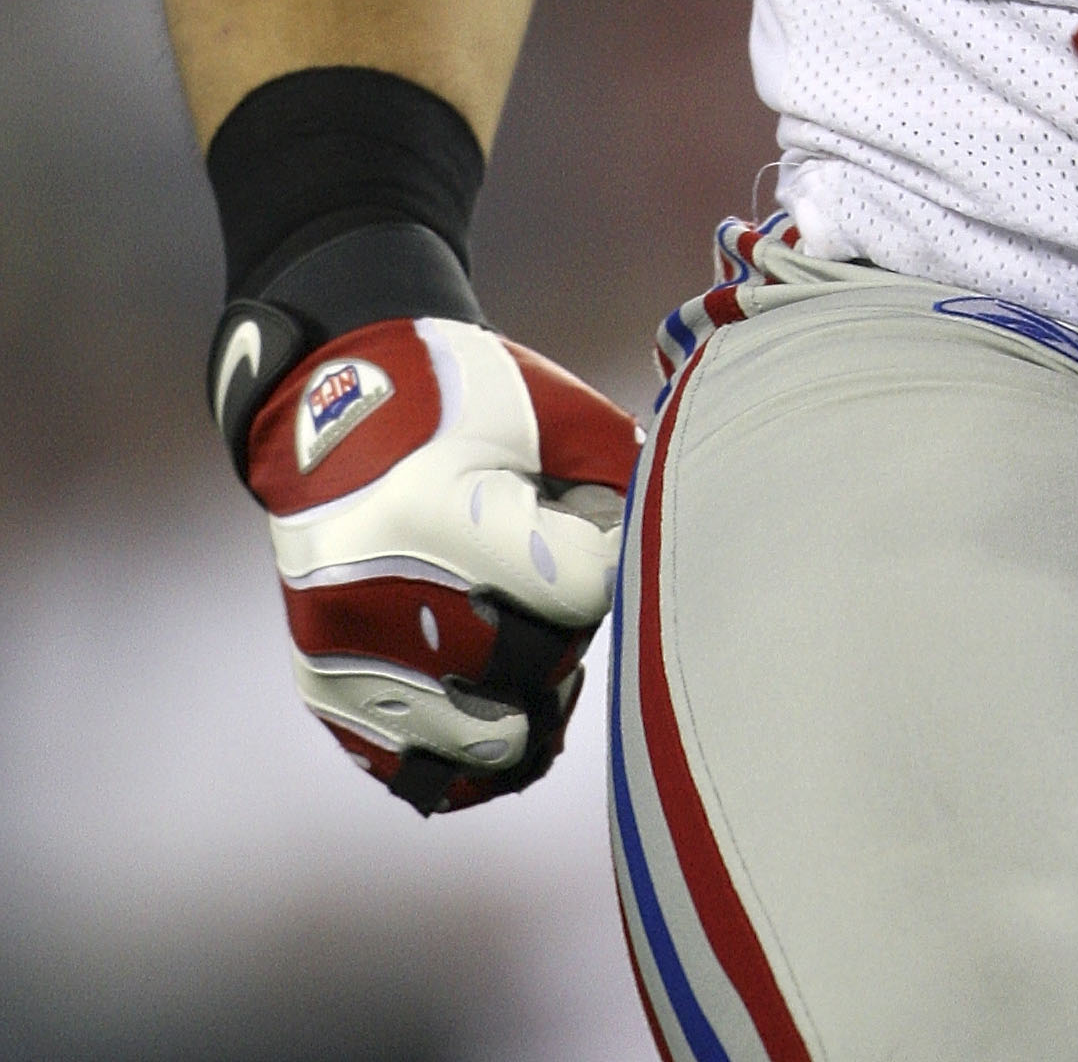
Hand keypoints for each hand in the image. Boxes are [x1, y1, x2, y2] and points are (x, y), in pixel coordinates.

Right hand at [237, 314, 639, 811]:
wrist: (327, 407)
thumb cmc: (458, 405)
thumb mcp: (547, 408)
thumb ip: (614, 482)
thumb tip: (654, 562)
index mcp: (438, 514)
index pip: (580, 589)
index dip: (611, 566)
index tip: (600, 539)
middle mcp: (379, 594)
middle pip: (535, 670)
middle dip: (569, 636)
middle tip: (557, 595)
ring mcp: (346, 652)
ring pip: (487, 742)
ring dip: (530, 707)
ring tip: (527, 653)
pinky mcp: (326, 690)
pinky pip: (420, 768)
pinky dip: (471, 752)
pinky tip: (497, 709)